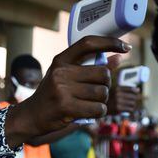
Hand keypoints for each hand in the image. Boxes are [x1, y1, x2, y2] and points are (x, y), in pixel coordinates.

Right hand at [5, 36, 130, 147]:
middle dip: (106, 85)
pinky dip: (99, 112)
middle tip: (97, 91)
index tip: (125, 47)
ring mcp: (62, 89)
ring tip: (90, 103)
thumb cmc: (53, 93)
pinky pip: (98, 108)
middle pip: (103, 74)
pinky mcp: (66, 107)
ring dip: (102, 101)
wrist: (32, 115)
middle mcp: (61, 72)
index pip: (88, 43)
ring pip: (102, 93)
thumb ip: (91, 67)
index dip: (109, 42)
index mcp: (61, 60)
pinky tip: (89, 112)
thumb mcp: (67, 76)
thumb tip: (118, 58)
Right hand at [108, 86, 139, 113]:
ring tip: (127, 106)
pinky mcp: (118, 109)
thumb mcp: (114, 91)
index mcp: (117, 88)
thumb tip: (138, 90)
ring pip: (133, 103)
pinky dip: (130, 110)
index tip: (135, 94)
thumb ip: (125, 89)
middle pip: (133, 97)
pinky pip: (130, 109)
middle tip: (129, 102)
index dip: (135, 92)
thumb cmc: (108, 99)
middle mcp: (118, 94)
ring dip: (132, 106)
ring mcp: (118, 101)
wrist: (98, 107)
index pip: (131, 89)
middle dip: (133, 100)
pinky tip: (127, 110)